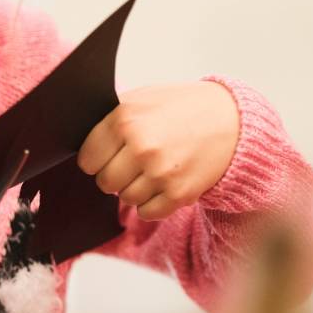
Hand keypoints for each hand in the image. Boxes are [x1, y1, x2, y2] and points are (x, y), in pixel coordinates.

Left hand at [77, 81, 239, 220]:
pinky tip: (165, 182)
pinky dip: (152, 203)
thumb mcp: (142, 99)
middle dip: (115, 174)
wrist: (231, 120)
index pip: (87, 159)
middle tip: (133, 162)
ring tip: (154, 168)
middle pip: (104, 182)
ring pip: (125, 199)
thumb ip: (112, 121)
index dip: (96, 159)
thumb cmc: (181, 107)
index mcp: (125, 119)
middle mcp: (141, 147)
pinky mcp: (179, 194)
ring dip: (136, 188)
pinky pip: (146, 212)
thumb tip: (82, 146)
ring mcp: (160, 172)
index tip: (107, 155)